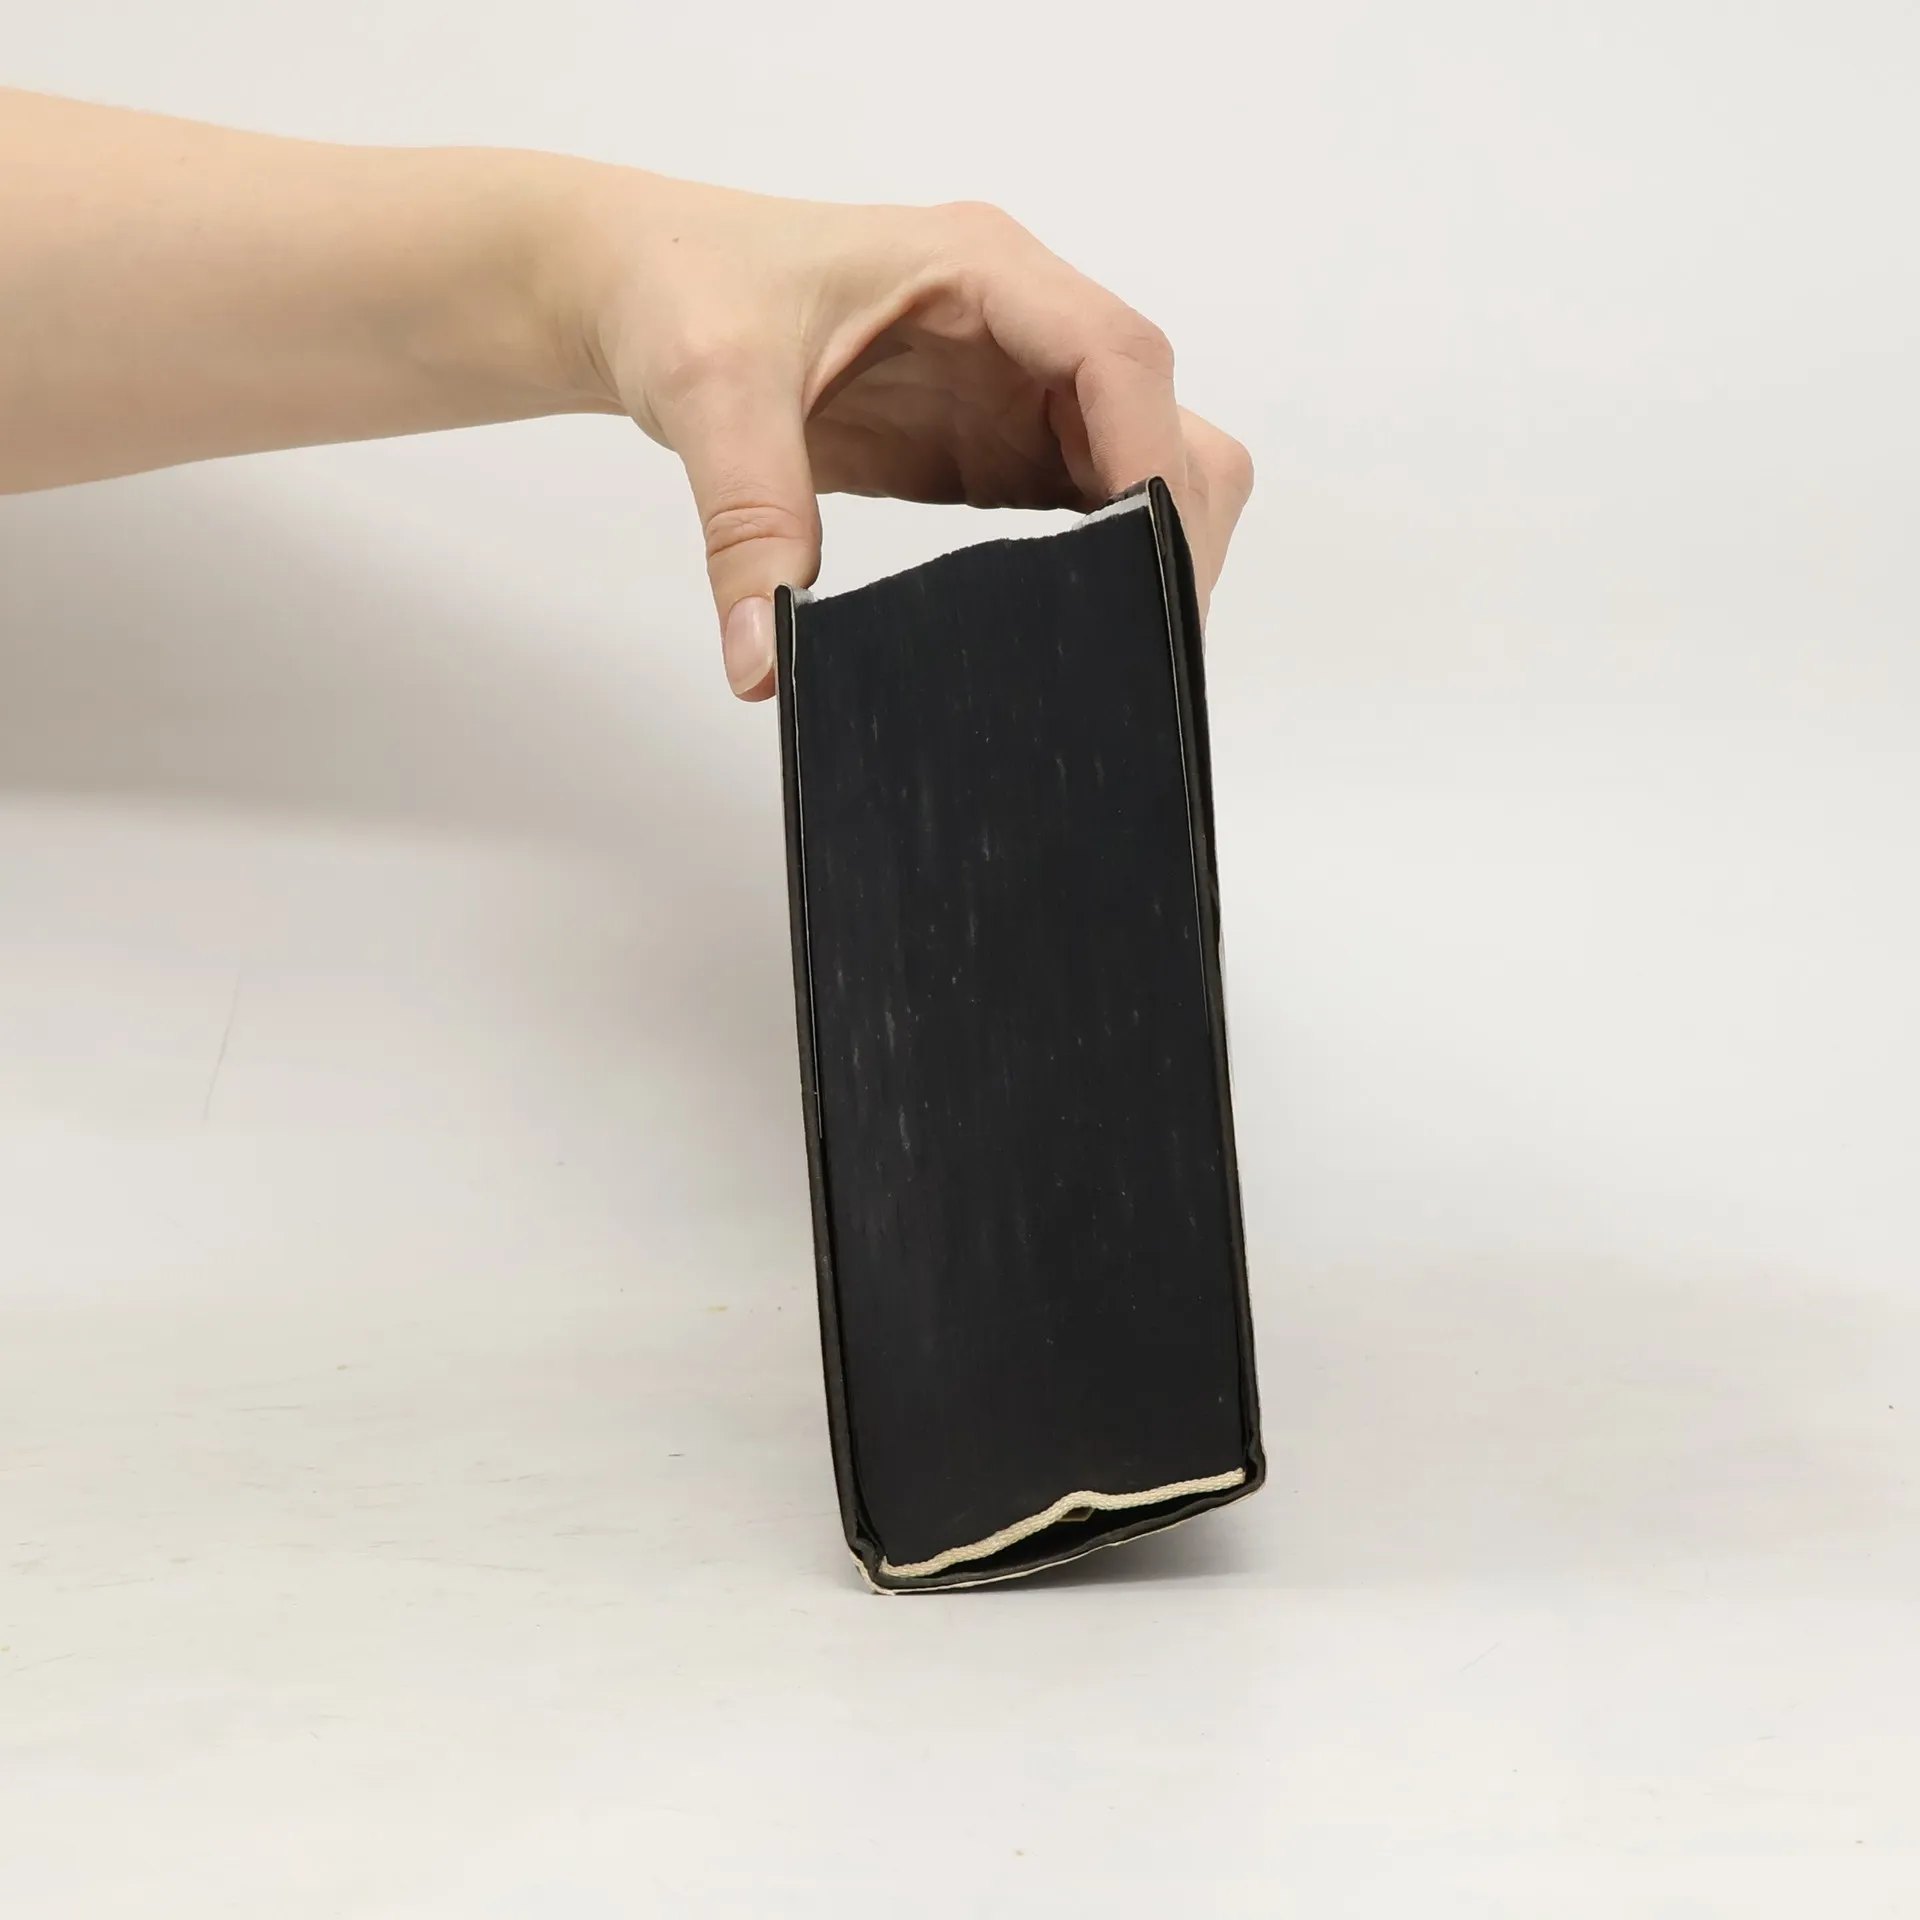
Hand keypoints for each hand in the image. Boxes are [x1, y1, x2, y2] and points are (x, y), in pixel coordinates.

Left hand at [558, 180, 1254, 698]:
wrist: (643, 292)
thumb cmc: (681, 294)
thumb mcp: (709, 396)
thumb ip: (747, 523)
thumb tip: (765, 663)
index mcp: (982, 270)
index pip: (1117, 359)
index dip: (1154, 461)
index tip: (1157, 566)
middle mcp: (1024, 326)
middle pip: (1162, 421)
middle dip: (1170, 526)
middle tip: (1144, 645)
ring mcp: (1017, 390)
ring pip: (1140, 469)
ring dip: (1143, 555)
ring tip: (1114, 656)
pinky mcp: (995, 448)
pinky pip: (1083, 508)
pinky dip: (1097, 570)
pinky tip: (1067, 637)